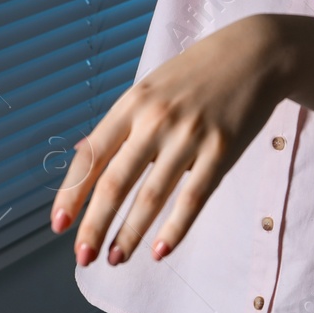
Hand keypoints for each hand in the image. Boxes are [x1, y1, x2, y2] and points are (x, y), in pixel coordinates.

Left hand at [50, 14, 289, 266]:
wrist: (255, 53)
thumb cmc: (198, 73)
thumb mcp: (151, 87)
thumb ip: (123, 123)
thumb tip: (87, 157)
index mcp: (132, 103)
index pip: (90, 156)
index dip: (71, 194)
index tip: (58, 226)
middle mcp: (155, 120)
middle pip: (115, 183)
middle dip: (94, 225)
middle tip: (83, 257)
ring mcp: (190, 136)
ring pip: (151, 197)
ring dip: (129, 235)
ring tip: (115, 259)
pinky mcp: (221, 150)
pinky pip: (192, 198)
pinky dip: (174, 229)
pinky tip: (160, 252)